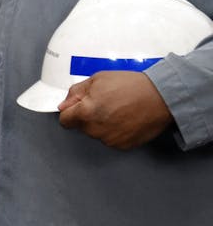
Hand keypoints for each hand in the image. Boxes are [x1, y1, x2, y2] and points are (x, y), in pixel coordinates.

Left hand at [58, 72, 172, 148]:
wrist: (162, 97)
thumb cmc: (132, 86)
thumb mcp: (97, 80)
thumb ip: (76, 93)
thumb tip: (64, 105)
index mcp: (86, 113)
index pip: (64, 120)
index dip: (70, 111)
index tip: (78, 106)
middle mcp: (96, 130)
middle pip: (81, 126)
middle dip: (87, 116)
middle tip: (104, 102)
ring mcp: (110, 140)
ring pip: (96, 133)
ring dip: (101, 124)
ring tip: (118, 109)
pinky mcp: (124, 145)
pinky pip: (111, 139)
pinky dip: (114, 130)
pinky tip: (125, 118)